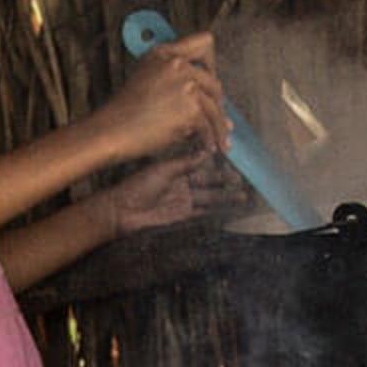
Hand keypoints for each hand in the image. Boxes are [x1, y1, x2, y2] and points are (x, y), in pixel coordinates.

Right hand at [88, 31, 229, 159]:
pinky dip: (210, 140)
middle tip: (217, 119)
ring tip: (221, 140)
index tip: (210, 79)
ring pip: (216, 107)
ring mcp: (186, 86)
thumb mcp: (145, 79)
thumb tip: (209, 95)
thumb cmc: (124, 112)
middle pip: (215, 81)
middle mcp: (178, 65)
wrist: (111, 131)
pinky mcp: (190, 109)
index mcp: (165, 54)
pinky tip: (209, 148)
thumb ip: (173, 78)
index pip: (205, 42)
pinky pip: (208, 127)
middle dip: (217, 103)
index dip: (212, 63)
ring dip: (220, 126)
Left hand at [90, 148, 247, 238]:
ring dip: (226, 197)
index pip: (201, 163)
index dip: (217, 162)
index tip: (233, 158)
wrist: (122, 210)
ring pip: (210, 197)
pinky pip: (204, 212)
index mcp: (176, 168)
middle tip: (245, 178)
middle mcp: (182, 183)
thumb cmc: (138, 185)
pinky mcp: (183, 215)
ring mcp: (184, 199)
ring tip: (244, 195)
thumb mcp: (164, 170)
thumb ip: (187, 162)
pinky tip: (230, 209)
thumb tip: (207, 151)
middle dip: (226, 180)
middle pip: (209, 181)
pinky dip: (217, 211)